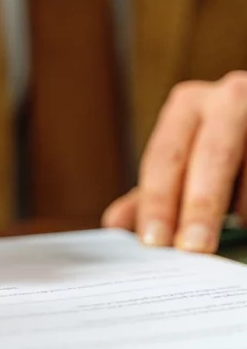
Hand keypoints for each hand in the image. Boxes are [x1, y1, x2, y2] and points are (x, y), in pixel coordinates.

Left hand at [103, 71, 246, 252]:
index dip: (157, 201)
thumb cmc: (219, 146)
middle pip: (210, 157)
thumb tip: (114, 224)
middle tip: (192, 248)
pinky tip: (246, 221)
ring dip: (239, 208)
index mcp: (187, 107)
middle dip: (199, 206)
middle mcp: (225, 100)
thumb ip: (150, 193)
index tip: (153, 241)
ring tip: (227, 236)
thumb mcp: (183, 162)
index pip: (165, 157)